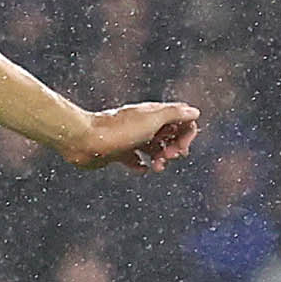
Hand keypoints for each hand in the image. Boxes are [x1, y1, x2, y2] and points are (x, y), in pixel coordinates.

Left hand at [56, 100, 199, 173]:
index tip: (180, 148)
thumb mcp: (152, 120)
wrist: (85, 140)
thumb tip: (195, 112)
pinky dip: (142, 165)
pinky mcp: (119, 152)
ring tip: (156, 167)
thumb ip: (174, 114)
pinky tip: (142, 169)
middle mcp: (144, 124)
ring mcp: (131, 138)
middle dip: (175, 148)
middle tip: (168, 157)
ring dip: (161, 159)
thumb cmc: (118, 130)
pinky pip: (136, 160)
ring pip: (155, 148)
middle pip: (170, 135)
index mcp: (154, 114)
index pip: (182, 120)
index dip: (187, 135)